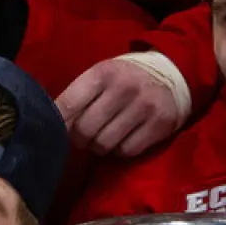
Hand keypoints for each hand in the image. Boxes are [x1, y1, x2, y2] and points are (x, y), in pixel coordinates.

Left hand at [55, 59, 182, 156]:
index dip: (59, 123)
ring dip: (99, 147)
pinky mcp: (159, 125)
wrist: (172, 74)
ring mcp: (144, 107)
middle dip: (80, 139)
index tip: (57, 130)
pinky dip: (119, 151)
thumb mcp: (102, 77)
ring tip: (103, 138)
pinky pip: (126, 151)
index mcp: (103, 73)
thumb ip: (78, 97)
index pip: (69, 104)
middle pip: (85, 129)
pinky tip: (122, 140)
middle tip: (84, 136)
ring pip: (104, 144)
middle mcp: (124, 88)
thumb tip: (53, 126)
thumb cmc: (126, 78)